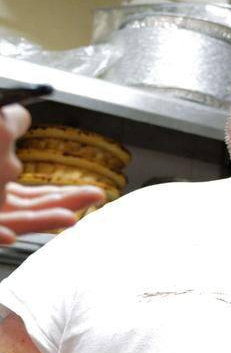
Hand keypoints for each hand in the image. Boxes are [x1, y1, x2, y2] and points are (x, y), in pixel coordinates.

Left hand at [0, 105, 105, 243]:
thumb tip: (24, 115)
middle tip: (98, 196)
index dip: (64, 194)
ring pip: (19, 219)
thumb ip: (10, 123)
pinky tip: (10, 236)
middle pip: (35, 207)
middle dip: (69, 202)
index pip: (34, 195)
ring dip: (45, 221)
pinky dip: (1, 235)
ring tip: (70, 218)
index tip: (94, 192)